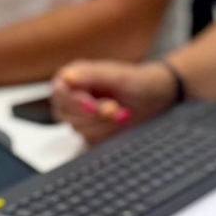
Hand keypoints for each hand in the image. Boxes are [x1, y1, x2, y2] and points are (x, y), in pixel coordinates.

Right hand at [52, 60, 178, 142]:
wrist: (156, 98)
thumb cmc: (138, 81)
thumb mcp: (117, 76)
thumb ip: (92, 75)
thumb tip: (67, 76)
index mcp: (74, 76)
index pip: (59, 93)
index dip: (75, 102)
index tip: (94, 107)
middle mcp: (72, 96)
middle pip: (68, 114)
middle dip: (95, 114)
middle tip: (116, 107)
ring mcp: (80, 116)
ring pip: (79, 129)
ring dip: (104, 124)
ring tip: (122, 113)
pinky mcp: (90, 131)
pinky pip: (90, 140)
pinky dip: (108, 134)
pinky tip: (120, 123)